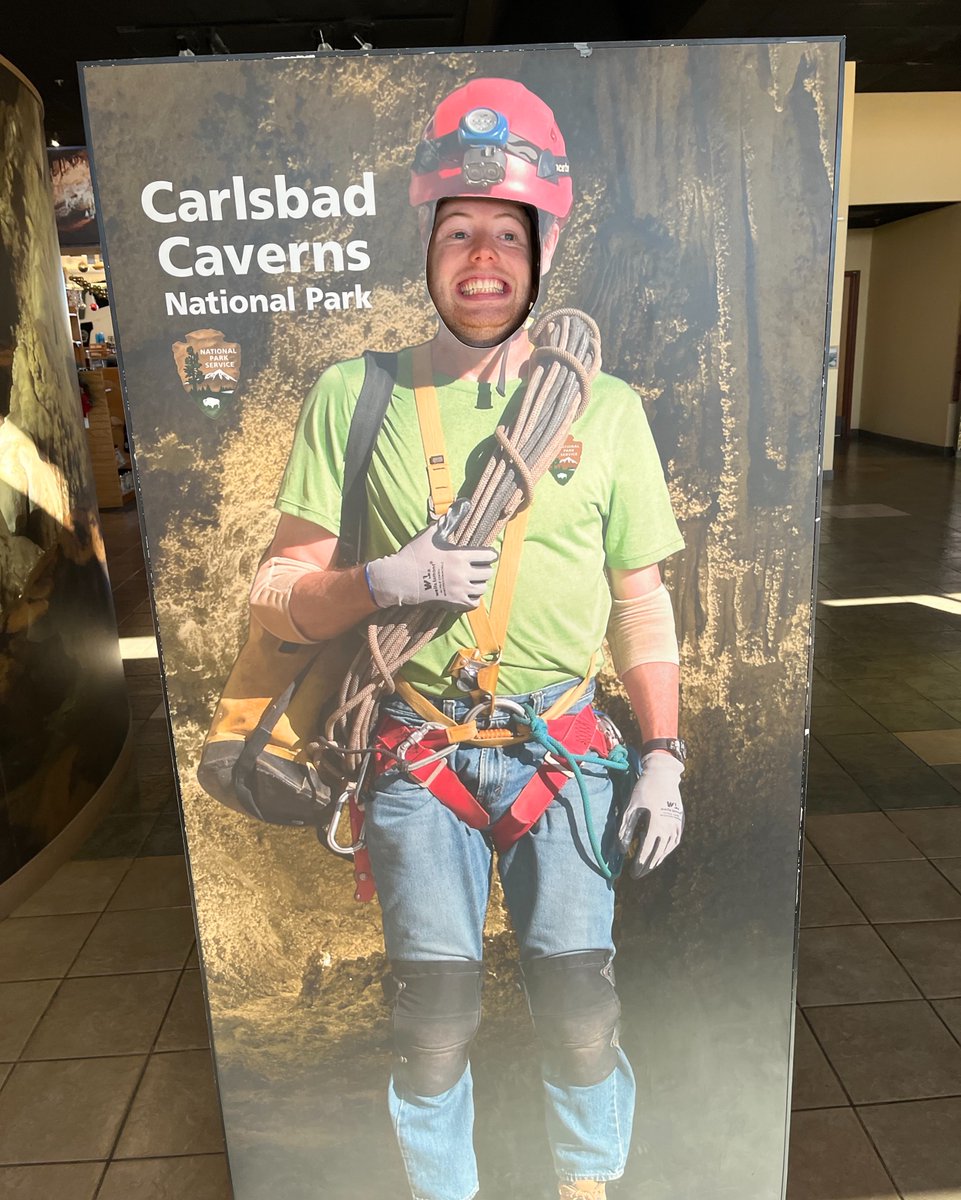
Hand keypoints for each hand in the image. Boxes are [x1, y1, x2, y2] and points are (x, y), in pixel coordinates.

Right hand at [365, 498, 497, 609]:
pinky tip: (466, 591)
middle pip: (488, 572)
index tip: (487, 554)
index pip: (488, 556)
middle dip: (484, 568)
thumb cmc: (414, 555)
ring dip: (479, 583)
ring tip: (472, 579)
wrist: (400, 578)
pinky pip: (474, 603)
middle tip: (478, 566)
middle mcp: (462, 573)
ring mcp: (459, 589)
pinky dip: (473, 598)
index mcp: (460, 556)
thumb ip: (449, 520)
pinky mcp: (453, 602)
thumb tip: (463, 503)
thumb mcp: (431, 533)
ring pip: (482, 588)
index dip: (490, 554)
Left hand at [617, 752, 684, 877]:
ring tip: (646, 867)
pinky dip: (665, 851)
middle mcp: (670, 828)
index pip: (647, 852)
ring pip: (667, 850)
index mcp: (657, 825)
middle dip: (647, 866)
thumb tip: (622, 850)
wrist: (663, 775)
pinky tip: (659, 854)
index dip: (639, 864)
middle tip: (637, 875)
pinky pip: (673, 843)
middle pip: (658, 854)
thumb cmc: (644, 789)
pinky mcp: (680, 823)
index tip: (632, 873)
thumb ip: (625, 829)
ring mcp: (677, 826)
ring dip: (657, 860)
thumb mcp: (631, 807)